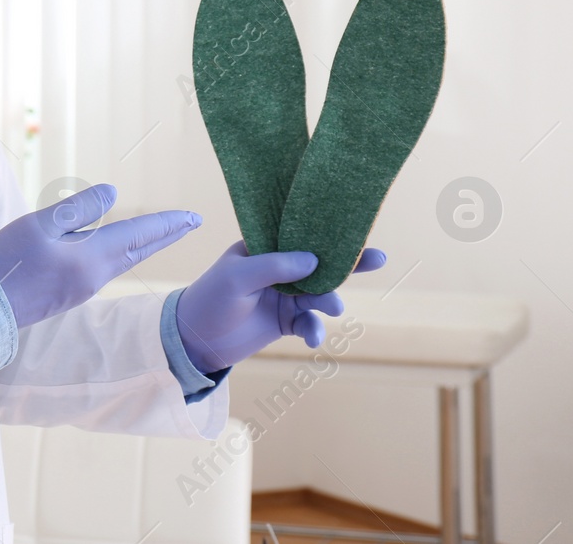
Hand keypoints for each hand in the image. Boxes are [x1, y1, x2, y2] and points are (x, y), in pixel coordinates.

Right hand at [0, 183, 199, 329]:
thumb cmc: (8, 261)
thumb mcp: (40, 225)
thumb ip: (77, 209)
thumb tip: (113, 193)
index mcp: (91, 257)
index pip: (139, 234)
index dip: (167, 223)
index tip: (193, 216)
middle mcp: (96, 275)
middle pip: (140, 251)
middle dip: (167, 235)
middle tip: (192, 223)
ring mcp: (84, 288)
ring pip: (126, 261)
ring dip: (148, 244)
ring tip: (163, 233)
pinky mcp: (71, 294)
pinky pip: (109, 268)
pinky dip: (126, 254)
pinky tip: (121, 250)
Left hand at [176, 241, 385, 373]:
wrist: (195, 340)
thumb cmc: (210, 298)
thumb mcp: (237, 277)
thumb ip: (274, 267)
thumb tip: (313, 259)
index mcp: (264, 248)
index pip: (299, 236)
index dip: (327, 233)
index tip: (357, 231)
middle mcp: (278, 269)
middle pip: (319, 263)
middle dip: (347, 263)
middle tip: (378, 259)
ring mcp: (283, 295)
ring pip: (318, 294)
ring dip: (329, 300)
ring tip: (334, 308)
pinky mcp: (284, 322)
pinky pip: (309, 323)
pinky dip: (315, 330)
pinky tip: (313, 339)